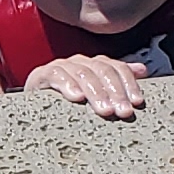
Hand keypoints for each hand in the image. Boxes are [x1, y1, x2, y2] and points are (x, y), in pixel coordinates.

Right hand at [25, 55, 151, 119]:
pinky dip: (68, 85)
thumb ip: (116, 81)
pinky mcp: (41, 74)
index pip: (116, 68)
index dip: (128, 83)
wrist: (31, 105)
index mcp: (94, 65)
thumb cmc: (66, 102)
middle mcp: (79, 61)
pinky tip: (76, 97)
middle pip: (102, 70)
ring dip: (96, 92)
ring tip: (104, 111)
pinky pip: (57, 75)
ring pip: (83, 73)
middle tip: (123, 112)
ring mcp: (61, 66)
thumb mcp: (94, 93)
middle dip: (115, 92)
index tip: (137, 102)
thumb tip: (143, 70)